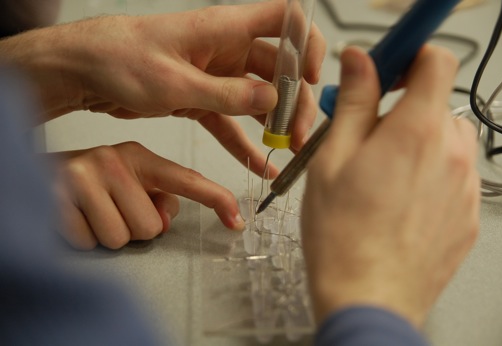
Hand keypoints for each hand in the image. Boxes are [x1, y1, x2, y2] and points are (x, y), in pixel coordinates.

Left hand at [2, 0, 325, 173]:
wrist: (83, 71)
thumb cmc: (118, 59)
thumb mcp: (174, 82)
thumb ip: (226, 94)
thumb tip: (272, 101)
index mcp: (224, 28)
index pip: (284, 19)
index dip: (306, 42)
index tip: (311, 75)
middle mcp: (226, 48)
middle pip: (277, 70)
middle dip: (293, 102)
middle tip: (298, 135)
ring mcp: (216, 75)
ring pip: (258, 98)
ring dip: (274, 124)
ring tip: (288, 151)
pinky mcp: (201, 98)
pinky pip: (231, 121)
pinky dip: (244, 143)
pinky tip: (258, 165)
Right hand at [50, 142, 244, 249]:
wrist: (39, 175)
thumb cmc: (92, 184)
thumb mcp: (130, 181)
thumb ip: (157, 197)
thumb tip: (164, 217)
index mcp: (138, 157)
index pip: (186, 180)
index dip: (216, 200)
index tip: (237, 220)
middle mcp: (113, 160)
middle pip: (150, 227)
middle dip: (134, 229)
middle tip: (113, 210)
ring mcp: (84, 177)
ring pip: (121, 239)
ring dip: (108, 235)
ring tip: (93, 213)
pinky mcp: (57, 197)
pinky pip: (89, 242)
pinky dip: (84, 239)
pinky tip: (75, 217)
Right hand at [301, 46, 479, 326]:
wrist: (368, 298)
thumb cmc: (343, 235)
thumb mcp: (332, 157)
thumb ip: (355, 102)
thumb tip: (361, 62)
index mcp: (415, 133)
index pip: (437, 62)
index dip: (412, 57)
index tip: (390, 71)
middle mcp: (451, 156)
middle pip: (438, 105)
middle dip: (404, 111)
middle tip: (368, 137)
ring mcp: (465, 188)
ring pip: (447, 142)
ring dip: (419, 145)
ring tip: (381, 177)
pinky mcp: (468, 216)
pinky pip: (454, 177)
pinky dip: (430, 177)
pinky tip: (397, 204)